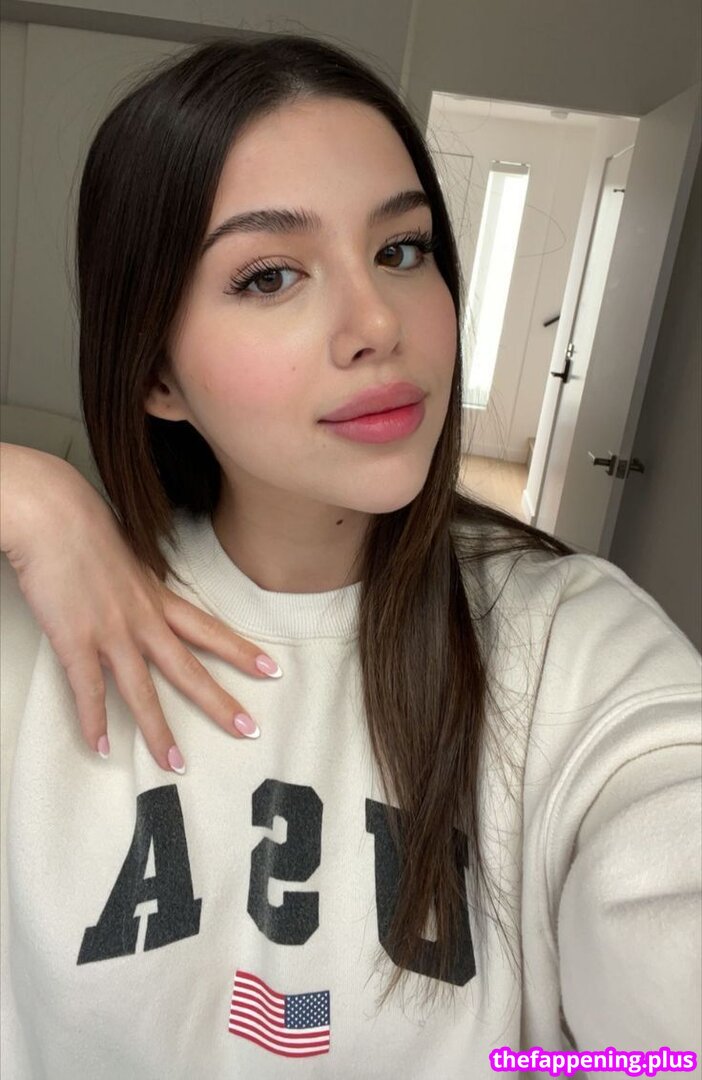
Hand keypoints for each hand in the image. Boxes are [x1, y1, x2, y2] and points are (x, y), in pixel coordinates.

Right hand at [1, 444, 280, 772]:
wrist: (53, 513)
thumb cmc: (82, 524)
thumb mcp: (125, 552)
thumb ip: (136, 579)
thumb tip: (137, 586)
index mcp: (156, 595)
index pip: (209, 629)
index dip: (241, 651)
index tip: (272, 668)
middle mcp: (143, 618)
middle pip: (189, 668)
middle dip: (221, 702)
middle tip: (249, 730)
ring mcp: (111, 632)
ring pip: (143, 691)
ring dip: (159, 730)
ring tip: (176, 764)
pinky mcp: (76, 640)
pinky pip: (88, 691)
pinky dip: (94, 722)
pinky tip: (101, 747)